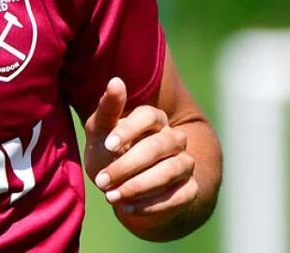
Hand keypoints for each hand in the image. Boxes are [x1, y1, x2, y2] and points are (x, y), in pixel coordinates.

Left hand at [82, 77, 198, 225]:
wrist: (119, 187)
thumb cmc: (107, 150)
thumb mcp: (100, 130)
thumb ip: (108, 107)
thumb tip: (116, 80)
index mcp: (153, 119)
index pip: (149, 115)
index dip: (130, 130)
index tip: (108, 145)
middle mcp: (173, 138)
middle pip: (160, 145)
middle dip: (129, 164)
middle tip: (101, 180)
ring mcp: (185, 164)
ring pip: (171, 171)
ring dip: (138, 186)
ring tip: (111, 196)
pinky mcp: (190, 189)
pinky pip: (179, 197)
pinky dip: (152, 205)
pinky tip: (127, 208)